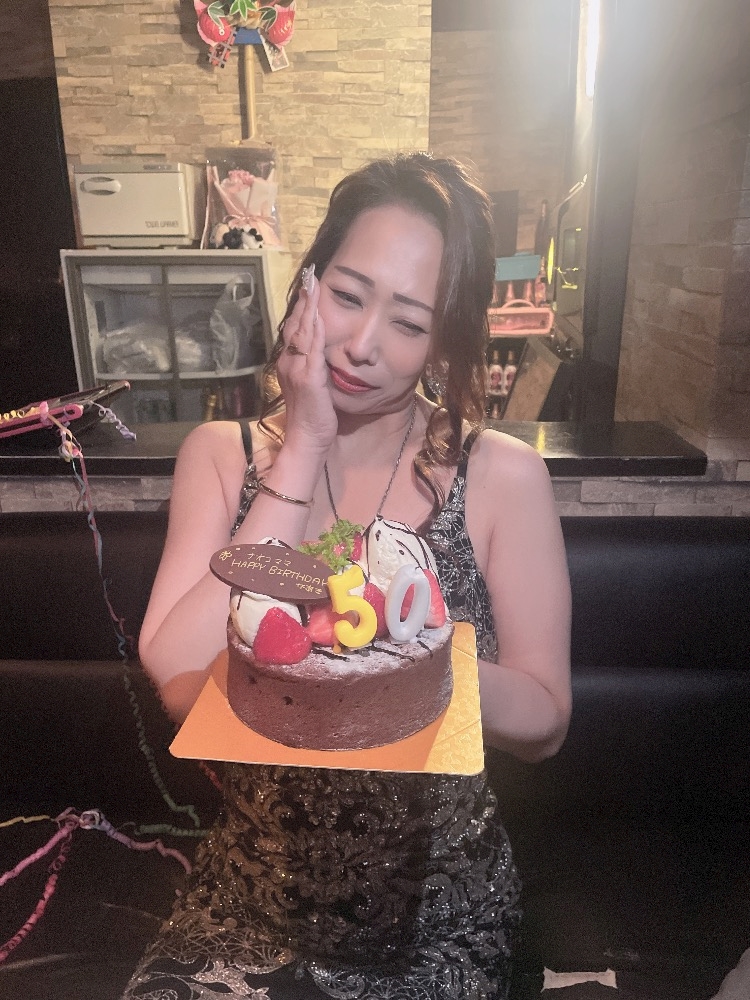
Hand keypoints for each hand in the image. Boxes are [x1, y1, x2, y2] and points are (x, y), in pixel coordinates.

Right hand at [276, 266, 337, 454]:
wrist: (308, 439)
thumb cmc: (314, 415)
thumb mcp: (313, 385)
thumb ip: (314, 366)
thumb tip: (322, 350)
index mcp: (290, 363)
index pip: (295, 328)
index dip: (302, 306)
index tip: (309, 285)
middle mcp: (289, 362)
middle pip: (295, 323)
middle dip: (304, 299)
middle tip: (310, 275)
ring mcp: (296, 369)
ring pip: (301, 331)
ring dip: (308, 306)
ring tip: (313, 284)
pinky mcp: (308, 378)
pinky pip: (311, 349)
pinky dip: (314, 329)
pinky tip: (318, 314)